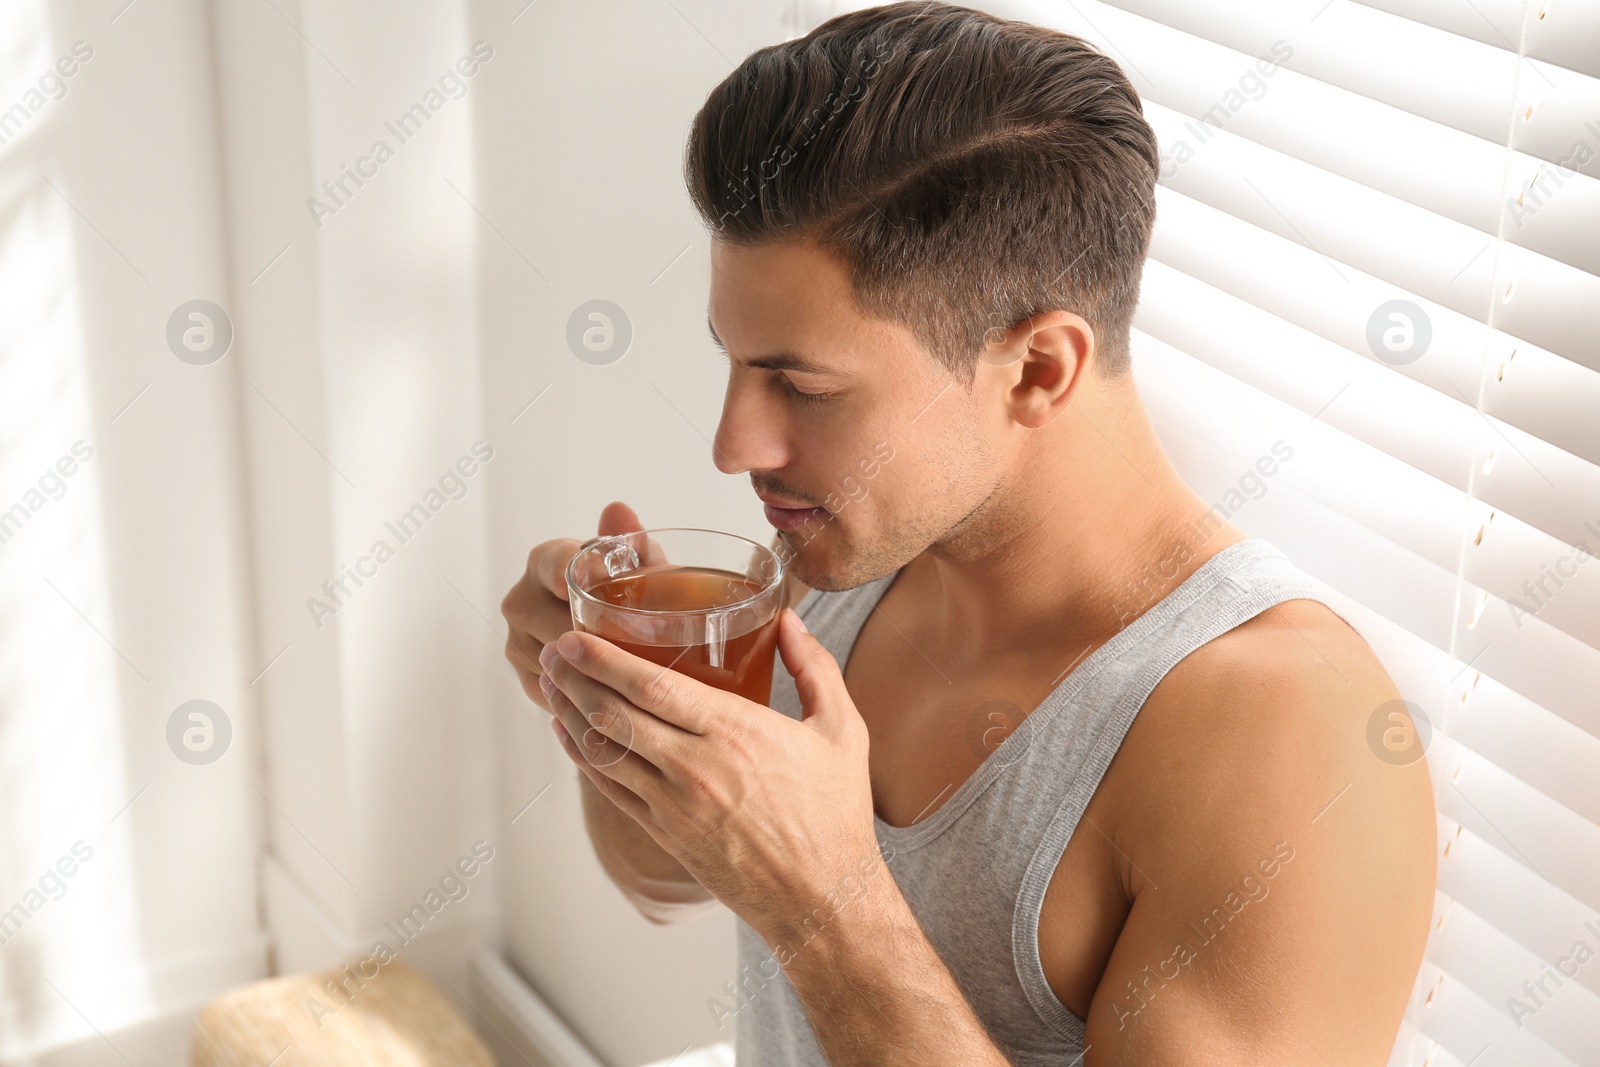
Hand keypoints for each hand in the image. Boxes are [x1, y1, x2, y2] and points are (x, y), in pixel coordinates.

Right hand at [500, 501, 647, 713]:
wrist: (608, 625)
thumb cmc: (626, 588)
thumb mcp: (640, 565)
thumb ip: (634, 542)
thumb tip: (619, 512)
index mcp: (544, 561)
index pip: (552, 566)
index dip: (570, 577)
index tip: (586, 590)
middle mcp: (521, 599)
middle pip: (554, 622)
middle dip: (595, 636)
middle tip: (633, 645)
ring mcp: (516, 639)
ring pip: (554, 659)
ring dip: (589, 668)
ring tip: (627, 672)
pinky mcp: (524, 676)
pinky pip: (552, 689)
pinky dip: (581, 693)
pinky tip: (609, 692)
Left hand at [537, 607, 884, 941]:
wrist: (822, 896)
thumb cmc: (835, 813)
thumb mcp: (842, 730)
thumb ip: (815, 667)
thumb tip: (789, 618)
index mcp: (736, 732)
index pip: (650, 686)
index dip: (603, 659)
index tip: (575, 635)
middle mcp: (695, 767)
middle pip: (614, 713)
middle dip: (573, 678)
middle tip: (551, 650)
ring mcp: (674, 805)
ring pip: (604, 751)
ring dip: (569, 714)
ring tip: (550, 684)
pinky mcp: (665, 834)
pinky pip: (611, 790)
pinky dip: (583, 758)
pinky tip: (570, 735)